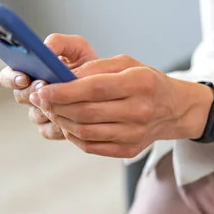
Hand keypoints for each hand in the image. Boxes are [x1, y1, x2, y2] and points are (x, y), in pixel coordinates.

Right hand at [0, 34, 98, 139]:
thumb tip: (44, 48)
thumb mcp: (77, 47)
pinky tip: (71, 119)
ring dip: (47, 109)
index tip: (24, 77)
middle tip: (44, 88)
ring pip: (34, 115)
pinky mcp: (51, 129)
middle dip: (32, 92)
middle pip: (20, 96)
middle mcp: (31, 93)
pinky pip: (47, 130)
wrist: (107, 89)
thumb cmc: (88, 65)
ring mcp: (39, 112)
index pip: (8, 75)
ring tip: (64, 103)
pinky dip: (58, 125)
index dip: (12, 78)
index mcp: (31, 72)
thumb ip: (59, 42)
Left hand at [30, 55, 213, 157]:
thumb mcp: (127, 63)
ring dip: (60, 121)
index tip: (42, 89)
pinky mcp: (128, 150)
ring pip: (85, 132)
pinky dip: (72, 135)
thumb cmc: (146, 81)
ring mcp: (134, 134)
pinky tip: (65, 123)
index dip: (64, 91)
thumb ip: (95, 67)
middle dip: (55, 106)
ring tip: (49, 109)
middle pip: (86, 112)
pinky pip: (91, 146)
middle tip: (38, 98)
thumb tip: (63, 77)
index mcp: (140, 83)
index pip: (94, 89)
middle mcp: (140, 111)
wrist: (174, 109)